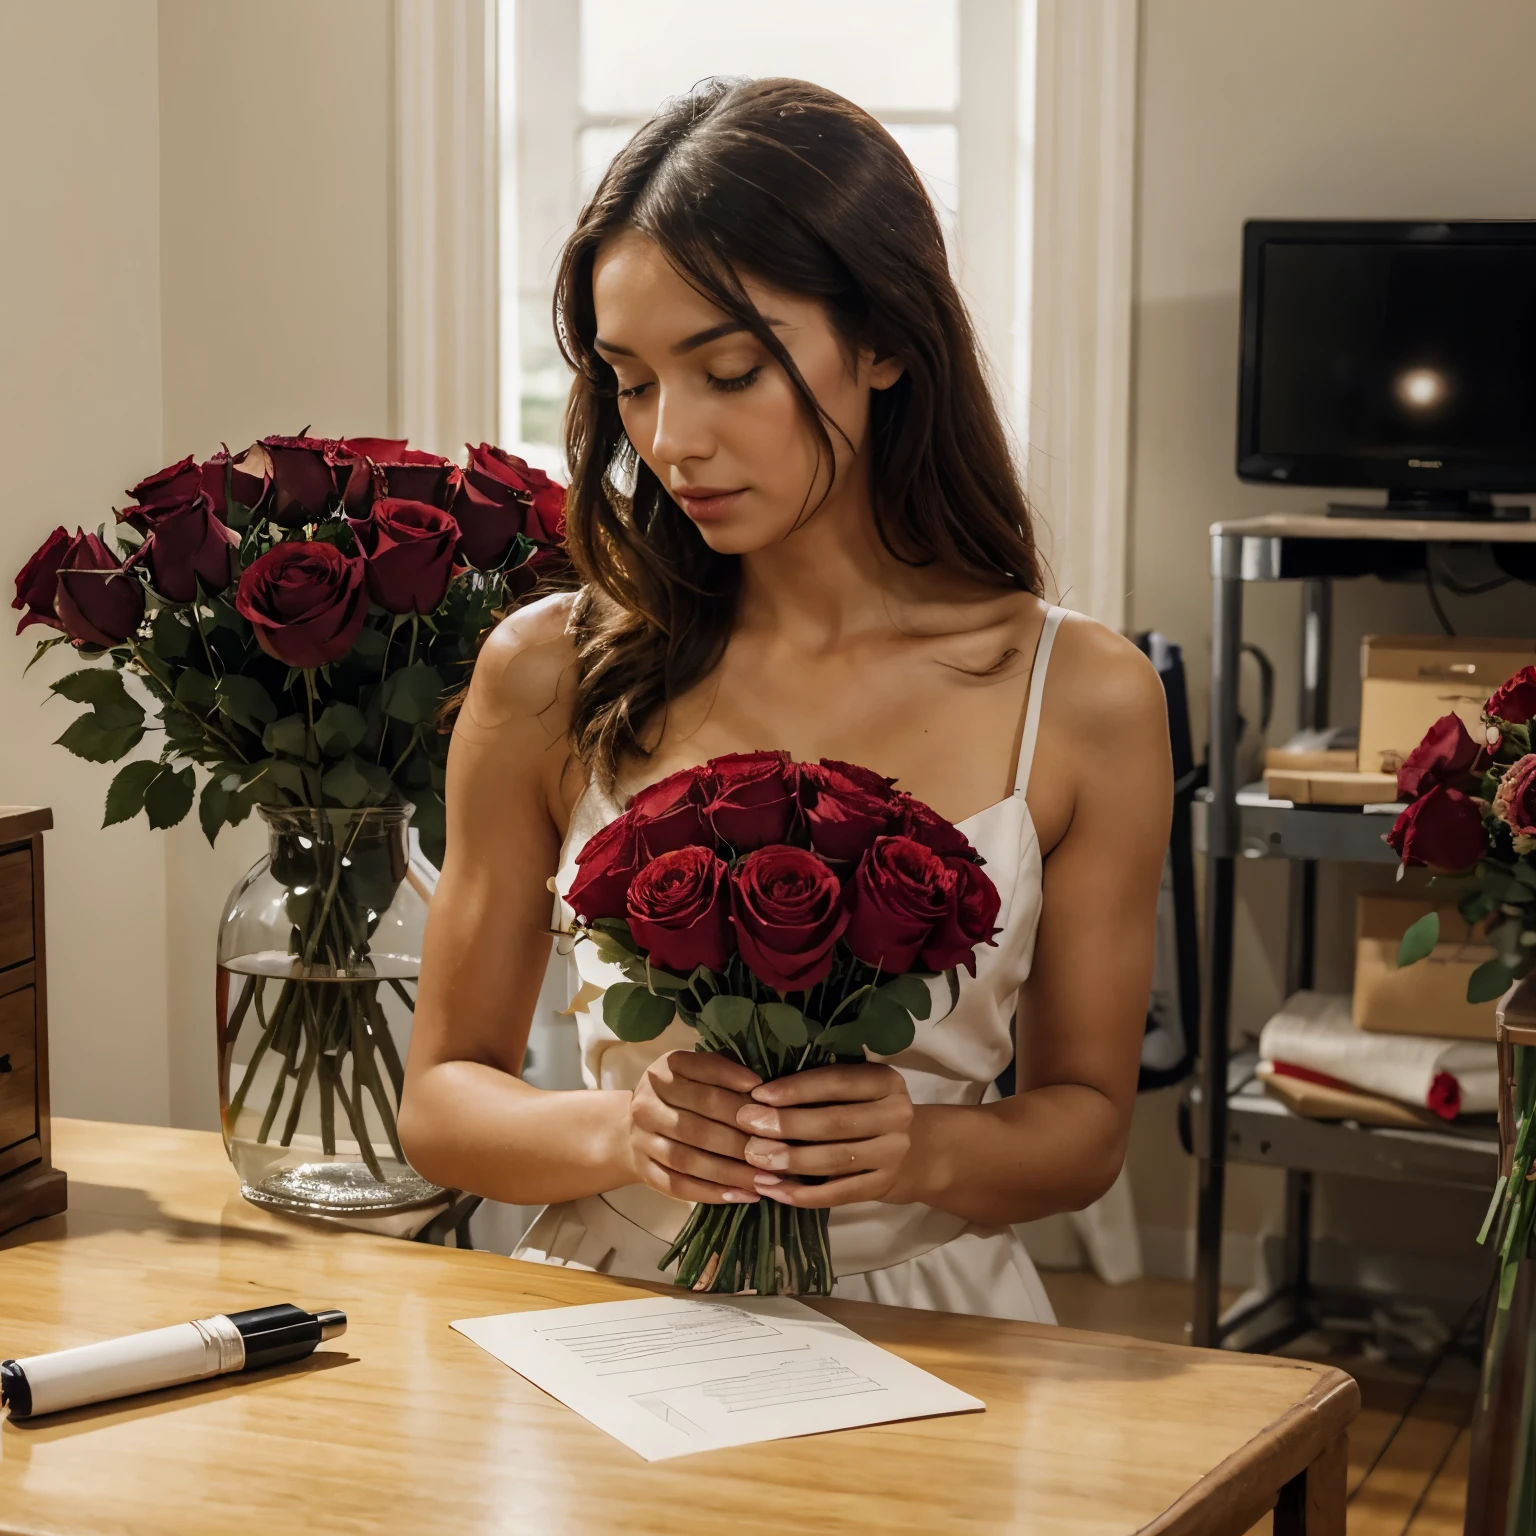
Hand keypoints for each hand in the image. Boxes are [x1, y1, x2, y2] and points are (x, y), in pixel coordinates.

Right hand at [627, 1051, 764, 1205]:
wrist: (633, 1124)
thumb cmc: (684, 1093)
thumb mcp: (700, 1071)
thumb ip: (726, 1074)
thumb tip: (763, 1089)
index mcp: (665, 1069)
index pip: (702, 1074)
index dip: (735, 1084)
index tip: (767, 1099)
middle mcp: (647, 1103)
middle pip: (697, 1124)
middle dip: (740, 1140)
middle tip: (777, 1151)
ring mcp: (642, 1139)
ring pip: (688, 1159)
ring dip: (731, 1172)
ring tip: (766, 1179)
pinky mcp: (643, 1169)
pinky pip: (677, 1185)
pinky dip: (711, 1193)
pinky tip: (742, 1195)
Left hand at [736, 1063, 914, 1207]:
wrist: (910, 1152)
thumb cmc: (863, 1109)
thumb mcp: (853, 1088)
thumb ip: (819, 1086)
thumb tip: (760, 1094)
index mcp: (886, 1081)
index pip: (838, 1082)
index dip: (797, 1089)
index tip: (759, 1094)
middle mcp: (897, 1115)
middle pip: (836, 1122)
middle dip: (788, 1124)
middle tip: (748, 1125)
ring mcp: (893, 1154)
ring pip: (836, 1160)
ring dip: (791, 1160)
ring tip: (755, 1158)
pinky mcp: (883, 1186)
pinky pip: (838, 1194)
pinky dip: (802, 1194)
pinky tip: (771, 1189)